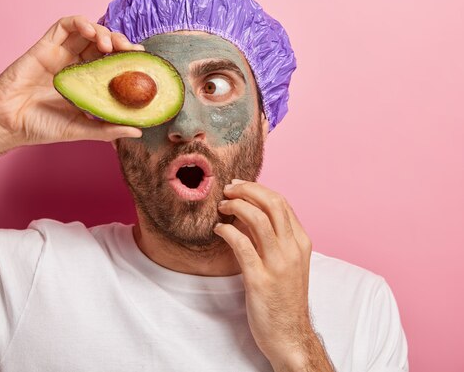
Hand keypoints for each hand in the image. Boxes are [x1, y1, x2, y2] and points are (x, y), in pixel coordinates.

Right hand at [0, 15, 143, 146]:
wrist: (9, 122)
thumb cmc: (42, 127)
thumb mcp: (82, 129)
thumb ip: (108, 128)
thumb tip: (138, 132)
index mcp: (86, 82)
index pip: (112, 63)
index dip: (128, 59)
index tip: (143, 62)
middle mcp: (76, 65)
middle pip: (104, 44)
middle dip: (120, 43)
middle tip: (131, 51)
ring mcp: (61, 54)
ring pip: (88, 32)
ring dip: (104, 32)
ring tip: (110, 45)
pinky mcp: (46, 45)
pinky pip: (66, 25)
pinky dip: (82, 22)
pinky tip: (92, 31)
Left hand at [214, 180, 333, 371]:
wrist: (289, 335)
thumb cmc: (284, 298)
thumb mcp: (287, 263)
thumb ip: (274, 239)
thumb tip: (250, 214)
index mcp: (301, 242)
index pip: (281, 202)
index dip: (258, 188)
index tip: (239, 185)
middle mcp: (293, 249)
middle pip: (272, 203)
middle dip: (247, 190)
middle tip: (228, 189)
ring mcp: (278, 264)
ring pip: (258, 219)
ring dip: (236, 206)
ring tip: (222, 207)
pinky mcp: (260, 279)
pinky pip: (242, 245)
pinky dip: (228, 231)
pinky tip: (219, 230)